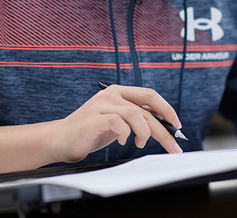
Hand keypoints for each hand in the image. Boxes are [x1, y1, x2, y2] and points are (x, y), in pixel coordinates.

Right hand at [53, 85, 182, 162]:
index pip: (149, 94)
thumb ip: (135, 119)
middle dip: (163, 128)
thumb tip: (163, 125)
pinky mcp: (93, 119)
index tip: (176, 125)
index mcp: (118, 92)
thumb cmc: (90, 132)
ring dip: (144, 132)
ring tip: (140, 144)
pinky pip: (118, 123)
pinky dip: (126, 134)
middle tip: (172, 144)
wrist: (60, 139)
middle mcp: (110, 94)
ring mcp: (101, 105)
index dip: (166, 109)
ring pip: (135, 114)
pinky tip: (123, 141)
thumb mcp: (117, 122)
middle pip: (146, 107)